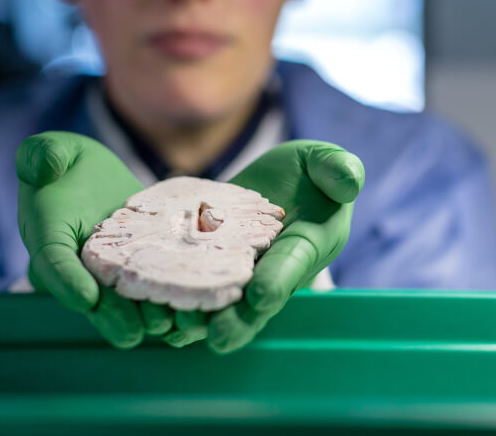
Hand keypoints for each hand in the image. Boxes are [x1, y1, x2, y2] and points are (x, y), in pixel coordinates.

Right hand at [16, 131, 172, 347]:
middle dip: (112, 316)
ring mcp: (107, 273)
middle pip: (91, 297)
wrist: (93, 175)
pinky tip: (193, 311)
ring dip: (143, 317)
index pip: (52, 263)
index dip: (66, 282)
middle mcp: (75, 266)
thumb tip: (42, 165)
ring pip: (123, 302)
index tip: (85, 298)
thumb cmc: (65, 162)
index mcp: (48, 238)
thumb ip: (41, 155)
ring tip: (168, 326)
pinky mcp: (137, 270)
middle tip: (133, 331)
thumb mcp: (51, 151)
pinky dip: (169, 301)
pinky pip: (150, 289)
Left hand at [162, 140, 363, 352]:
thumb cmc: (312, 174)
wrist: (282, 183)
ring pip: (219, 306)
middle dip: (236, 322)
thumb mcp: (326, 162)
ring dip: (198, 319)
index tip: (260, 295)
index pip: (292, 268)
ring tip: (175, 325)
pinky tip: (146, 303)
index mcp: (306, 247)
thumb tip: (349, 181)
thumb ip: (338, 169)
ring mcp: (239, 274)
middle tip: (215, 334)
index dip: (278, 283)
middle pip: (254, 305)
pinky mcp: (208, 267)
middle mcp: (273, 271)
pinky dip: (170, 298)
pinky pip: (190, 287)